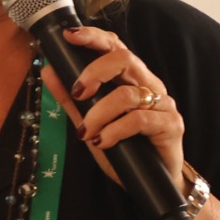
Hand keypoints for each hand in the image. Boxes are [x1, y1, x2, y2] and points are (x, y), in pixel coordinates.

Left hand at [44, 27, 184, 189]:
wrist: (152, 182)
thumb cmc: (125, 150)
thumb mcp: (91, 123)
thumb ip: (71, 99)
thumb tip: (48, 71)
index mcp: (131, 79)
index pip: (116, 47)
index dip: (95, 37)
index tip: (70, 36)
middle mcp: (149, 85)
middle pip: (125, 59)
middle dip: (95, 71)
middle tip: (77, 92)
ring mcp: (163, 104)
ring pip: (127, 94)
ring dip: (98, 114)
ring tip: (86, 133)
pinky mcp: (171, 124)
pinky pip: (139, 120)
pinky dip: (115, 131)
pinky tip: (104, 142)